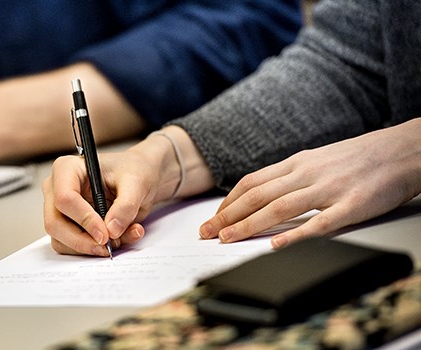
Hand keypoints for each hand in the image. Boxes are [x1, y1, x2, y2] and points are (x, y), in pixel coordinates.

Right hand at [43, 127, 214, 255]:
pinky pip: (75, 245)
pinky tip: (121, 239)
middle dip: (82, 241)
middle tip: (110, 249)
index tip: (106, 234)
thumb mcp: (139, 182)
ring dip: (90, 247)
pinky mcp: (73, 223)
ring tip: (124, 238)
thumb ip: (125, 204)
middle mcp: (58, 189)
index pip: (64, 199)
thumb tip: (113, 230)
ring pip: (62, 240)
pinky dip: (96, 248)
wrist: (148, 174)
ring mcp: (62, 208)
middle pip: (55, 224)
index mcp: (67, 169)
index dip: (84, 220)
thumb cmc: (140, 168)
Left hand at [200, 118, 420, 247]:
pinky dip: (295, 234)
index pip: (251, 182)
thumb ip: (291, 177)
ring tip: (227, 240)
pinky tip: (276, 245)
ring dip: (248, 225)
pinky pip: (319, 222)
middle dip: (227, 216)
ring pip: (278, 208)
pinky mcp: (352, 205)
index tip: (212, 218)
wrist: (405, 149)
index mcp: (297, 163)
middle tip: (206, 233)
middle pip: (257, 196)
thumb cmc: (361, 157)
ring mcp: (329, 189)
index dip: (227, 202)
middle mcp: (306, 174)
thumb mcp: (318, 160)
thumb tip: (261, 195)